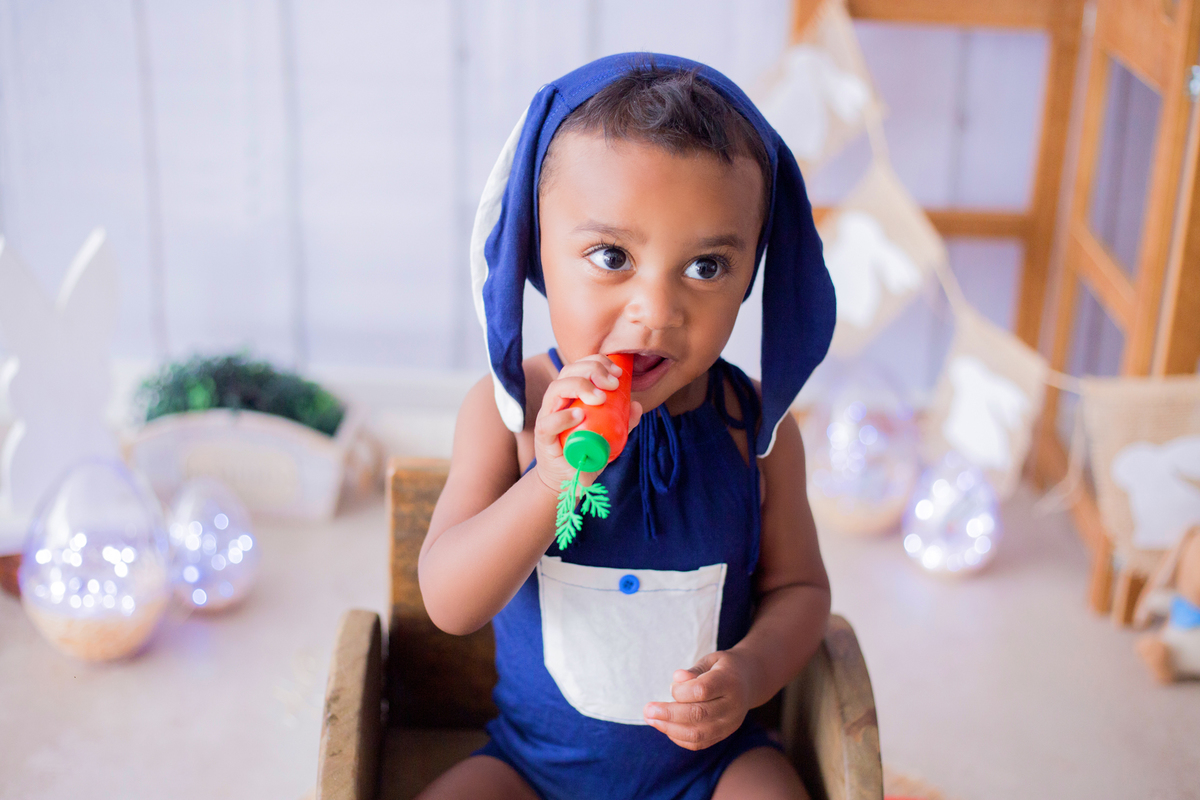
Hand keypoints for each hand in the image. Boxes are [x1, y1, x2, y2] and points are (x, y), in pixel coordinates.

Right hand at [532, 354, 642, 493]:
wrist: (567, 480)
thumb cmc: (586, 453)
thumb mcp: (609, 436)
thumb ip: (623, 422)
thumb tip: (637, 405)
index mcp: (571, 396)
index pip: (579, 367)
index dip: (598, 363)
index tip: (618, 373)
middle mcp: (557, 402)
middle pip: (568, 372)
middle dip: (592, 370)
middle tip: (613, 384)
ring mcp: (548, 418)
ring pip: (555, 389)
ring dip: (580, 386)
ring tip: (600, 398)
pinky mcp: (544, 439)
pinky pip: (548, 423)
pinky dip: (562, 417)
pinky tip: (579, 415)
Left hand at [643, 650, 755, 750]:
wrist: (749, 682)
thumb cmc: (723, 667)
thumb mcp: (710, 660)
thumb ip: (694, 670)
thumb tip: (677, 678)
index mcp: (729, 681)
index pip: (702, 690)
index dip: (681, 691)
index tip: (671, 685)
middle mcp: (733, 705)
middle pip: (698, 714)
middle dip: (668, 714)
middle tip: (647, 710)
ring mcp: (730, 723)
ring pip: (698, 734)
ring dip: (670, 728)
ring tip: (651, 719)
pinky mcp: (724, 734)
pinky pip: (700, 743)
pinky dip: (679, 738)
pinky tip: (665, 727)